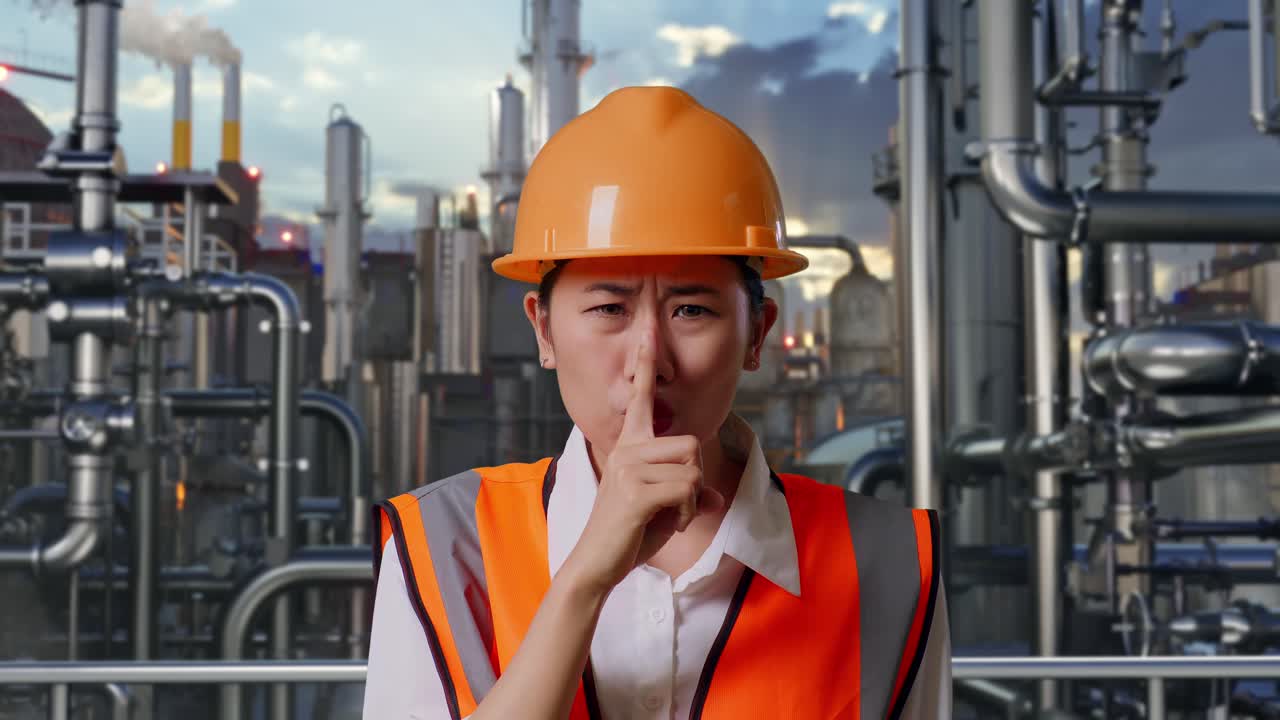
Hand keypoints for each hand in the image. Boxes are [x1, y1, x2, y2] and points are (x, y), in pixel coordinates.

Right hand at [560, 330, 723, 597]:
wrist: (598, 564)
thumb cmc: (629, 535)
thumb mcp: (668, 510)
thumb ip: (691, 495)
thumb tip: (715, 496)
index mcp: (630, 446)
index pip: (641, 398)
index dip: (645, 364)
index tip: (647, 330)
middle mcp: (627, 449)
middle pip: (690, 443)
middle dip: (695, 479)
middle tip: (676, 506)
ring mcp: (629, 467)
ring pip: (692, 467)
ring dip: (692, 499)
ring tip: (670, 515)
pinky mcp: (636, 490)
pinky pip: (688, 489)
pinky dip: (689, 511)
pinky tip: (670, 523)